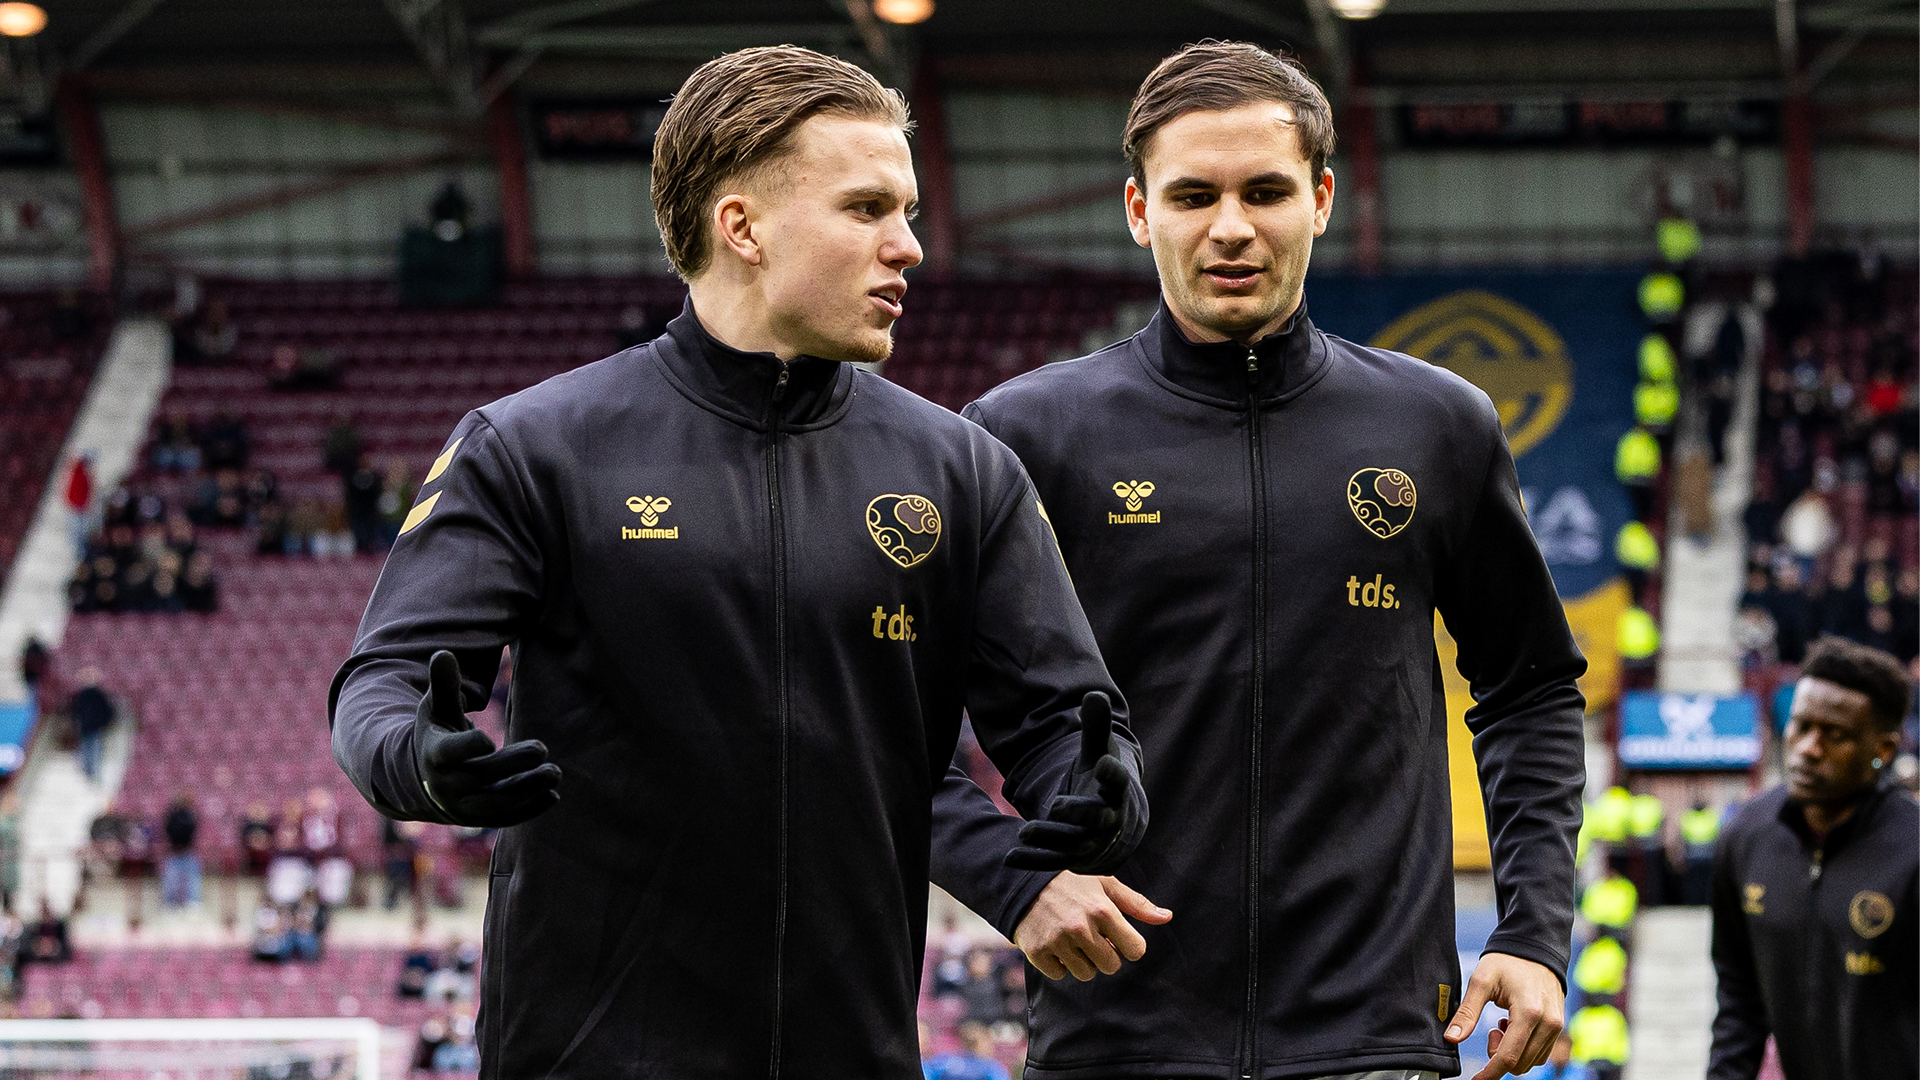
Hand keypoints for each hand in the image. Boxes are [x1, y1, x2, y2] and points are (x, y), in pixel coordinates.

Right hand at [413, 650, 560, 826]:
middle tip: (542, 748)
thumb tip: (443, 653)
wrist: (423, 776)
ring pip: (496, 804)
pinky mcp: (478, 818)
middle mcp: (446, 784)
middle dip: (512, 764)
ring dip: (527, 790)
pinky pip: (504, 818)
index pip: (449, 753)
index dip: (467, 747)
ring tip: (555, 773)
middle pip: (481, 776)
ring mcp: (462, 805)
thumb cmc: (437, 731)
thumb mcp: (436, 707)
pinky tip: (553, 796)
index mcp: (434, 754)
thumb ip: (443, 684)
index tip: (488, 738)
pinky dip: (529, 810)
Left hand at [1004, 691, 1140, 873]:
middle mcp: (1107, 820)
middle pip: (1096, 819)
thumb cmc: (1101, 782)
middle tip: (1055, 806)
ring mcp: (1091, 842)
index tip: (1104, 763)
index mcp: (1114, 791)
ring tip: (1024, 831)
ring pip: (1072, 844)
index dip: (1112, 773)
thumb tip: (1095, 693)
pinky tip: (1007, 858)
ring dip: (1049, 839)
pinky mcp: (1072, 858)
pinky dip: (1031, 860)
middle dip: (1078, 813)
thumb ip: (1096, 727)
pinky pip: (1052, 861)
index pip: (1118, 782)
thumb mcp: (1099, 752)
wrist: (1112, 822)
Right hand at [1013, 872, 1170, 981]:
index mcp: (1102, 910)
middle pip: (1111, 966)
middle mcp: (1081, 928)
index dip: (1128, 944)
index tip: (1116, 936)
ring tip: (1071, 938)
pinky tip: (1054, 942)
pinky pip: (1060, 974)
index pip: (1135, 949)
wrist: (1021, 880)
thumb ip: (1136, 904)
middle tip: (1091, 936)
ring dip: (1082, 960)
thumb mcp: (1105, 884)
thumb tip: (1167, 917)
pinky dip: (1058, 963)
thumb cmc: (1070, 880)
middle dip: (1105, 954)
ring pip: (1086, 974)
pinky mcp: (1037, 952)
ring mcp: (1058, 941)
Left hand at [1444, 952, 1564, 1079]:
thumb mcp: (1481, 981)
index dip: (1489, 1073)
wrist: (1535, 949)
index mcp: (1529, 1012)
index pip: (1508, 1057)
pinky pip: (1540, 1053)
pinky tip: (1515, 1025)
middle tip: (1492, 1028)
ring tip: (1503, 1023)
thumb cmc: (1507, 962)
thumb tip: (1452, 1038)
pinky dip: (1524, 1047)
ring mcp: (1557, 1026)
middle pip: (1520, 1063)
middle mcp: (1548, 1023)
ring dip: (1512, 1051)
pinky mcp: (1559, 1027)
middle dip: (1499, 1055)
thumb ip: (1467, 1012)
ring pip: (1531, 1061)